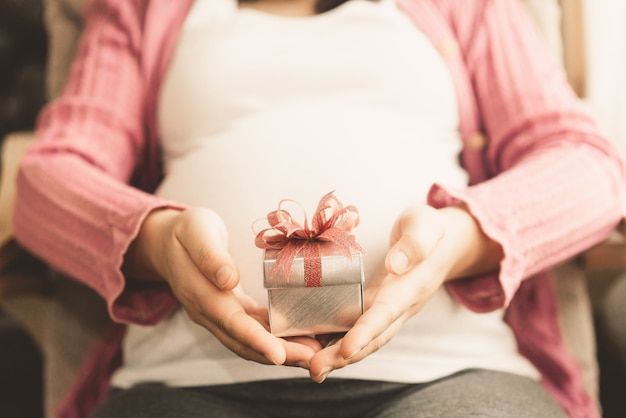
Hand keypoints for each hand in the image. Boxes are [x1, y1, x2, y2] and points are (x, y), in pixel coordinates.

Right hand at [124, 207, 321, 367]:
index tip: (280, 355)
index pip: (231, 322)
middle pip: (243, 342)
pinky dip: (274, 339)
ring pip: (249, 342)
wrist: (165, 241)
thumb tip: (228, 280)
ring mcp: (216, 315)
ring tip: (314, 355)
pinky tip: (299, 339)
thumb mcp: (197, 231)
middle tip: (313, 359)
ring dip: (280, 352)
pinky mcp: (227, 312)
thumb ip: (210, 255)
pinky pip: (251, 331)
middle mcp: (206, 312)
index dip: (256, 340)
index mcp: (199, 292)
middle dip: (278, 354)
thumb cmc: (186, 230)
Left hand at [308, 204, 502, 381]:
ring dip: (338, 356)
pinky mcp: (376, 307)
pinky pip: (357, 328)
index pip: (386, 313)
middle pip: (372, 337)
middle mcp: (399, 306)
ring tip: (312, 368)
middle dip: (345, 356)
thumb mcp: (424, 226)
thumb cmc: (429, 229)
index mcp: (410, 287)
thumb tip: (395, 264)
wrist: (440, 242)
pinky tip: (315, 349)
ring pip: (364, 339)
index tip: (347, 348)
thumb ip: (414, 244)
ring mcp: (387, 310)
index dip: (366, 332)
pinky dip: (337, 342)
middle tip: (316, 368)